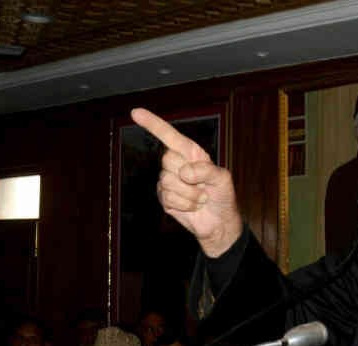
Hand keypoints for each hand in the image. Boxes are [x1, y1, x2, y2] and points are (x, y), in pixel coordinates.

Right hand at [131, 108, 242, 257]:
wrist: (218, 221)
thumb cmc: (222, 196)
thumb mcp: (223, 178)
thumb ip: (206, 170)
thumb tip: (184, 172)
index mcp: (191, 152)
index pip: (169, 135)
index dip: (152, 123)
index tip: (135, 112)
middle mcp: (177, 163)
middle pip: (167, 159)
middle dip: (188, 176)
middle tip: (203, 185)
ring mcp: (168, 181)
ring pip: (167, 181)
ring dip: (190, 194)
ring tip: (200, 198)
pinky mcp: (164, 198)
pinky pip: (168, 198)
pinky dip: (185, 205)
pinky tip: (192, 206)